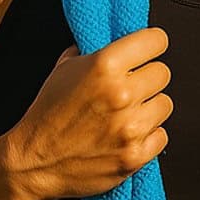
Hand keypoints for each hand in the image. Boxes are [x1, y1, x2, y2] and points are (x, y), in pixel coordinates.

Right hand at [4, 27, 172, 199]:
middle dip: (147, 78)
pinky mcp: (135, 155)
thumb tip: (117, 37)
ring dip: (149, 107)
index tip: (148, 49)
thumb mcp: (65, 68)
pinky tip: (127, 134)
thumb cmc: (48, 114)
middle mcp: (122, 94)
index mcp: (105, 66)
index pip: (156, 40)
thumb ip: (95, 49)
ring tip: (126, 113)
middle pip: (163, 72)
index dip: (151, 44)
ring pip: (165, 104)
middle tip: (130, 86)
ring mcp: (130, 127)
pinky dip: (148, 135)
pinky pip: (162, 135)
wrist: (34, 162)